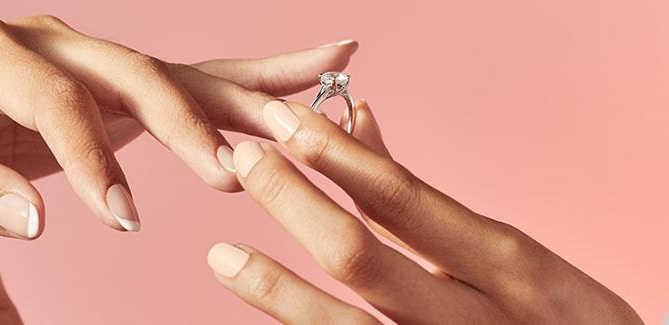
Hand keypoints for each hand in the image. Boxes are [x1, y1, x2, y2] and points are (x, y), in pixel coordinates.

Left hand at [0, 15, 357, 238]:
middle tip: (237, 166)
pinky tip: (307, 73)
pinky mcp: (117, 86)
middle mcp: (56, 42)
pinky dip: (247, 86)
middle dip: (193, 123)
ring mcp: (93, 60)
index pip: (58, 102)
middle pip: (140, 75)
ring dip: (252, 88)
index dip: (91, 158)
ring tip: (330, 71)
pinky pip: (188, 86)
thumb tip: (38, 219)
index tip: (119, 216)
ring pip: (182, 73)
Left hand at [206, 100, 642, 323]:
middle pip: (364, 257)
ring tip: (222, 254)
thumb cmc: (558, 317)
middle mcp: (475, 318)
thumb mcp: (510, 253)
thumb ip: (425, 198)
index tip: (288, 124)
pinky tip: (261, 309)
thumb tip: (359, 122)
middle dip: (297, 203)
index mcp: (509, 266)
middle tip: (249, 161)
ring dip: (277, 289)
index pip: (406, 201)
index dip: (339, 159)